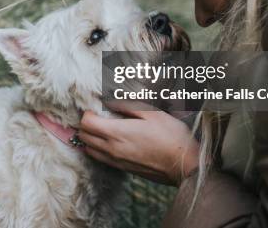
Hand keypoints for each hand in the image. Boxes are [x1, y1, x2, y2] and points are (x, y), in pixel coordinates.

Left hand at [78, 101, 198, 185]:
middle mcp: (112, 149)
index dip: (86, 113)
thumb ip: (128, 105)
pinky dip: (96, 149)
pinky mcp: (122, 169)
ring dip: (88, 138)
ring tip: (99, 128)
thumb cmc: (171, 136)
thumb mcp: (152, 113)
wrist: (184, 165)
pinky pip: (100, 159)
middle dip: (84, 125)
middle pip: (83, 136)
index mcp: (117, 133)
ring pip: (89, 150)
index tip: (95, 107)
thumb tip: (110, 100)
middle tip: (95, 116)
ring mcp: (116, 161)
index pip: (86, 123)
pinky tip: (107, 141)